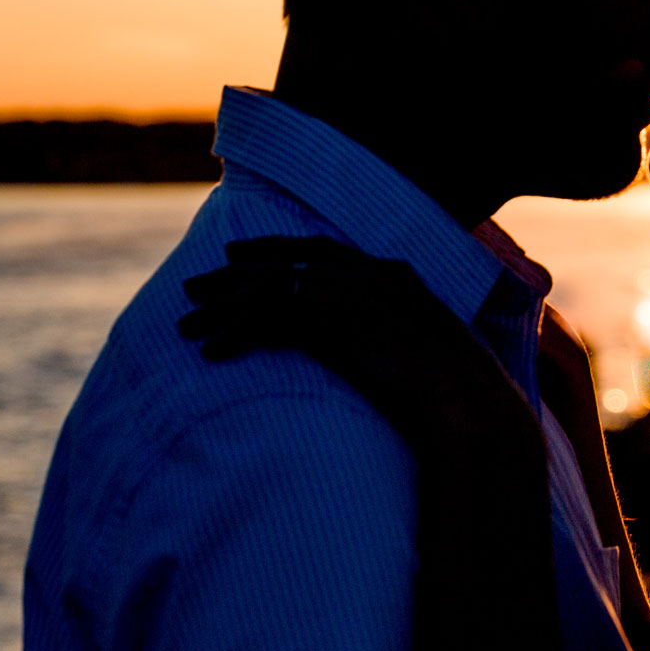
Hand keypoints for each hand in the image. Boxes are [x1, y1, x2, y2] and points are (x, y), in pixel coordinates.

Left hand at [179, 236, 535, 447]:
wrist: (465, 402)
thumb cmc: (457, 390)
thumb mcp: (429, 349)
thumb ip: (397, 333)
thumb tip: (382, 350)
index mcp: (392, 273)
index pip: (319, 248)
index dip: (274, 249)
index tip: (238, 254)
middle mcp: (365, 274)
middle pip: (282, 262)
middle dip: (233, 274)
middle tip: (194, 285)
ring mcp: (346, 295)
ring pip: (266, 289)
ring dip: (221, 307)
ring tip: (184, 324)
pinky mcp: (328, 324)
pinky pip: (265, 322)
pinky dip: (233, 334)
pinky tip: (209, 351)